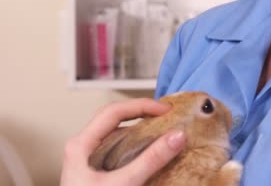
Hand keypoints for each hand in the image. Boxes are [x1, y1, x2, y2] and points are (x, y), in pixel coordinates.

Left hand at [60, 98, 186, 185]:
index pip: (114, 112)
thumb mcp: (124, 185)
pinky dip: (136, 146)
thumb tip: (178, 136)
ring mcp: (88, 160)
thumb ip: (151, 160)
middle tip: (166, 115)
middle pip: (114, 119)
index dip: (141, 106)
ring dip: (140, 129)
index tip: (166, 110)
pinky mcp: (96, 173)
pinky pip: (118, 150)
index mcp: (81, 145)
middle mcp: (82, 148)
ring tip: (162, 130)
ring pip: (116, 134)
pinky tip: (151, 153)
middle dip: (141, 113)